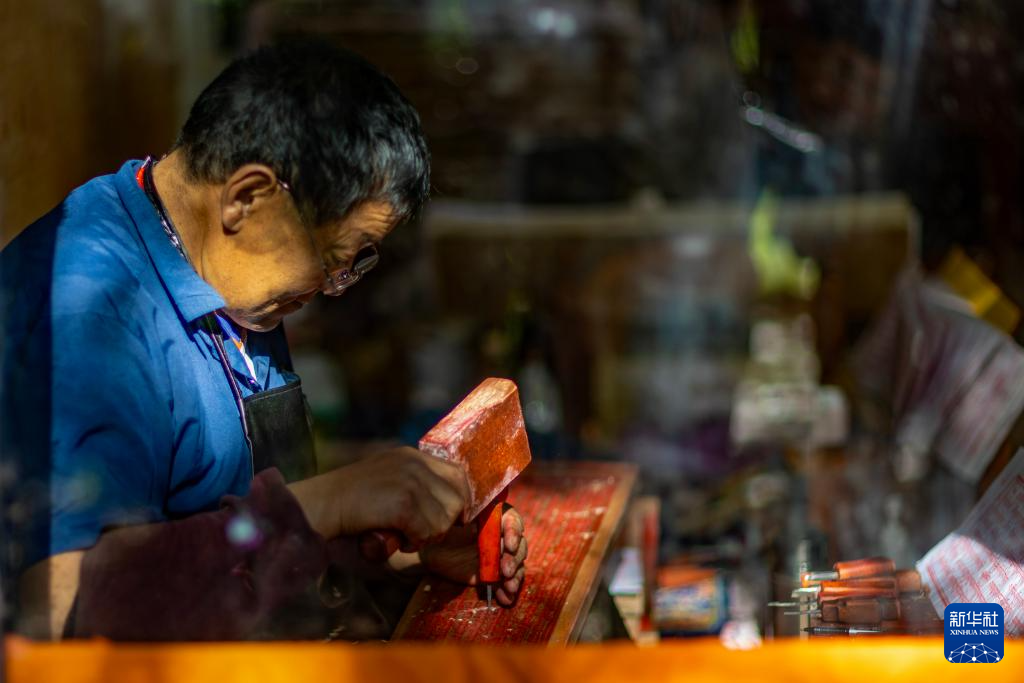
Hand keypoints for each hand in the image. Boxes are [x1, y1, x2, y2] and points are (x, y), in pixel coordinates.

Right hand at [288, 447, 468, 547]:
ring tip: (400, 534)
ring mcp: (410, 480)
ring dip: (426, 535)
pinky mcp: (403, 502)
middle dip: (441, 522)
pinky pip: (428, 531)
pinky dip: (413, 542)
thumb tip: (454, 515)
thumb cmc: (349, 506)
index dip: (454, 503)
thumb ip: (416, 490)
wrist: (318, 506)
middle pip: (457, 499)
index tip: (441, 521)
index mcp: (412, 456)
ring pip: (445, 519)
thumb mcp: (387, 484)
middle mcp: (415, 462)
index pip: (458, 476)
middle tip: (414, 532)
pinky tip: (393, 539)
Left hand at [420, 506, 526, 606]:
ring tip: (509, 588)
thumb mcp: (454, 521)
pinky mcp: (495, 574)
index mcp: (495, 518)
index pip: (512, 520)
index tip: (508, 545)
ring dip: (515, 577)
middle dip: (514, 559)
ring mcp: (500, 557)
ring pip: (516, 565)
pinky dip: (507, 591)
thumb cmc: (444, 531)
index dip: (514, 532)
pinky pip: (506, 582)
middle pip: (518, 545)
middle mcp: (502, 536)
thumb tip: (475, 520)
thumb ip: (467, 517)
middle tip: (506, 571)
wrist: (433, 551)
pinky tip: (505, 598)